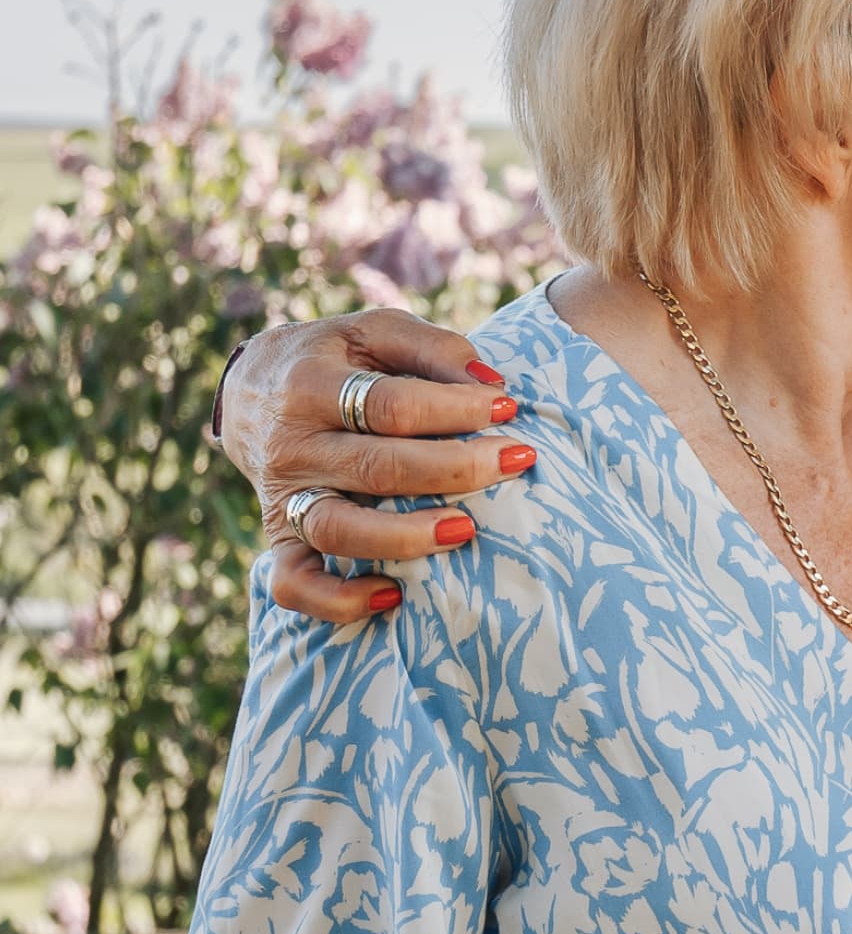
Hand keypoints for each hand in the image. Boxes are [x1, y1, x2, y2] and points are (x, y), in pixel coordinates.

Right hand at [218, 310, 532, 623]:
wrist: (252, 390)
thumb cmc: (338, 360)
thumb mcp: (377, 332)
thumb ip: (434, 348)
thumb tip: (493, 385)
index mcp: (311, 384)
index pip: (390, 405)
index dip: (454, 409)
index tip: (507, 410)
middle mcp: (291, 445)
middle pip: (376, 468)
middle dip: (455, 469)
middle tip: (516, 461)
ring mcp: (282, 498)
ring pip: (338, 530)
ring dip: (406, 537)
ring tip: (466, 530)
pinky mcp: (279, 540)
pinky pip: (296, 584)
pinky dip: (337, 601)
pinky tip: (393, 597)